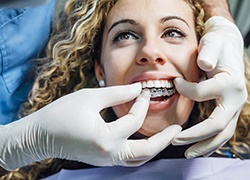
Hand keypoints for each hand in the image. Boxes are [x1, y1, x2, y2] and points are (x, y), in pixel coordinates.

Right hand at [0, 83, 180, 169]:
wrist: (39, 136)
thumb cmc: (61, 114)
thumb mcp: (90, 97)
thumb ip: (116, 93)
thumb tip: (137, 88)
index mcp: (106, 138)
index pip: (133, 120)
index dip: (140, 103)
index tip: (143, 90)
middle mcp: (109, 154)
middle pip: (146, 152)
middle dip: (164, 140)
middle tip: (178, 129)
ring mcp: (106, 160)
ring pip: (138, 159)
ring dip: (154, 147)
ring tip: (166, 136)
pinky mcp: (103, 160)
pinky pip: (128, 159)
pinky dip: (140, 150)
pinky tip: (144, 138)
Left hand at [172, 17, 246, 157]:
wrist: (228, 46)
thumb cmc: (217, 45)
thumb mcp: (213, 43)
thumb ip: (209, 52)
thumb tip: (205, 65)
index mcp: (230, 82)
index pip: (202, 94)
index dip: (185, 90)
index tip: (174, 83)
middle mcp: (236, 98)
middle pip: (217, 125)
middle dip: (195, 136)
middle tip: (174, 140)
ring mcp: (234, 106)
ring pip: (223, 134)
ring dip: (204, 145)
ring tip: (188, 153)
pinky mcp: (229, 110)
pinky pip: (222, 131)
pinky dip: (210, 141)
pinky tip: (198, 147)